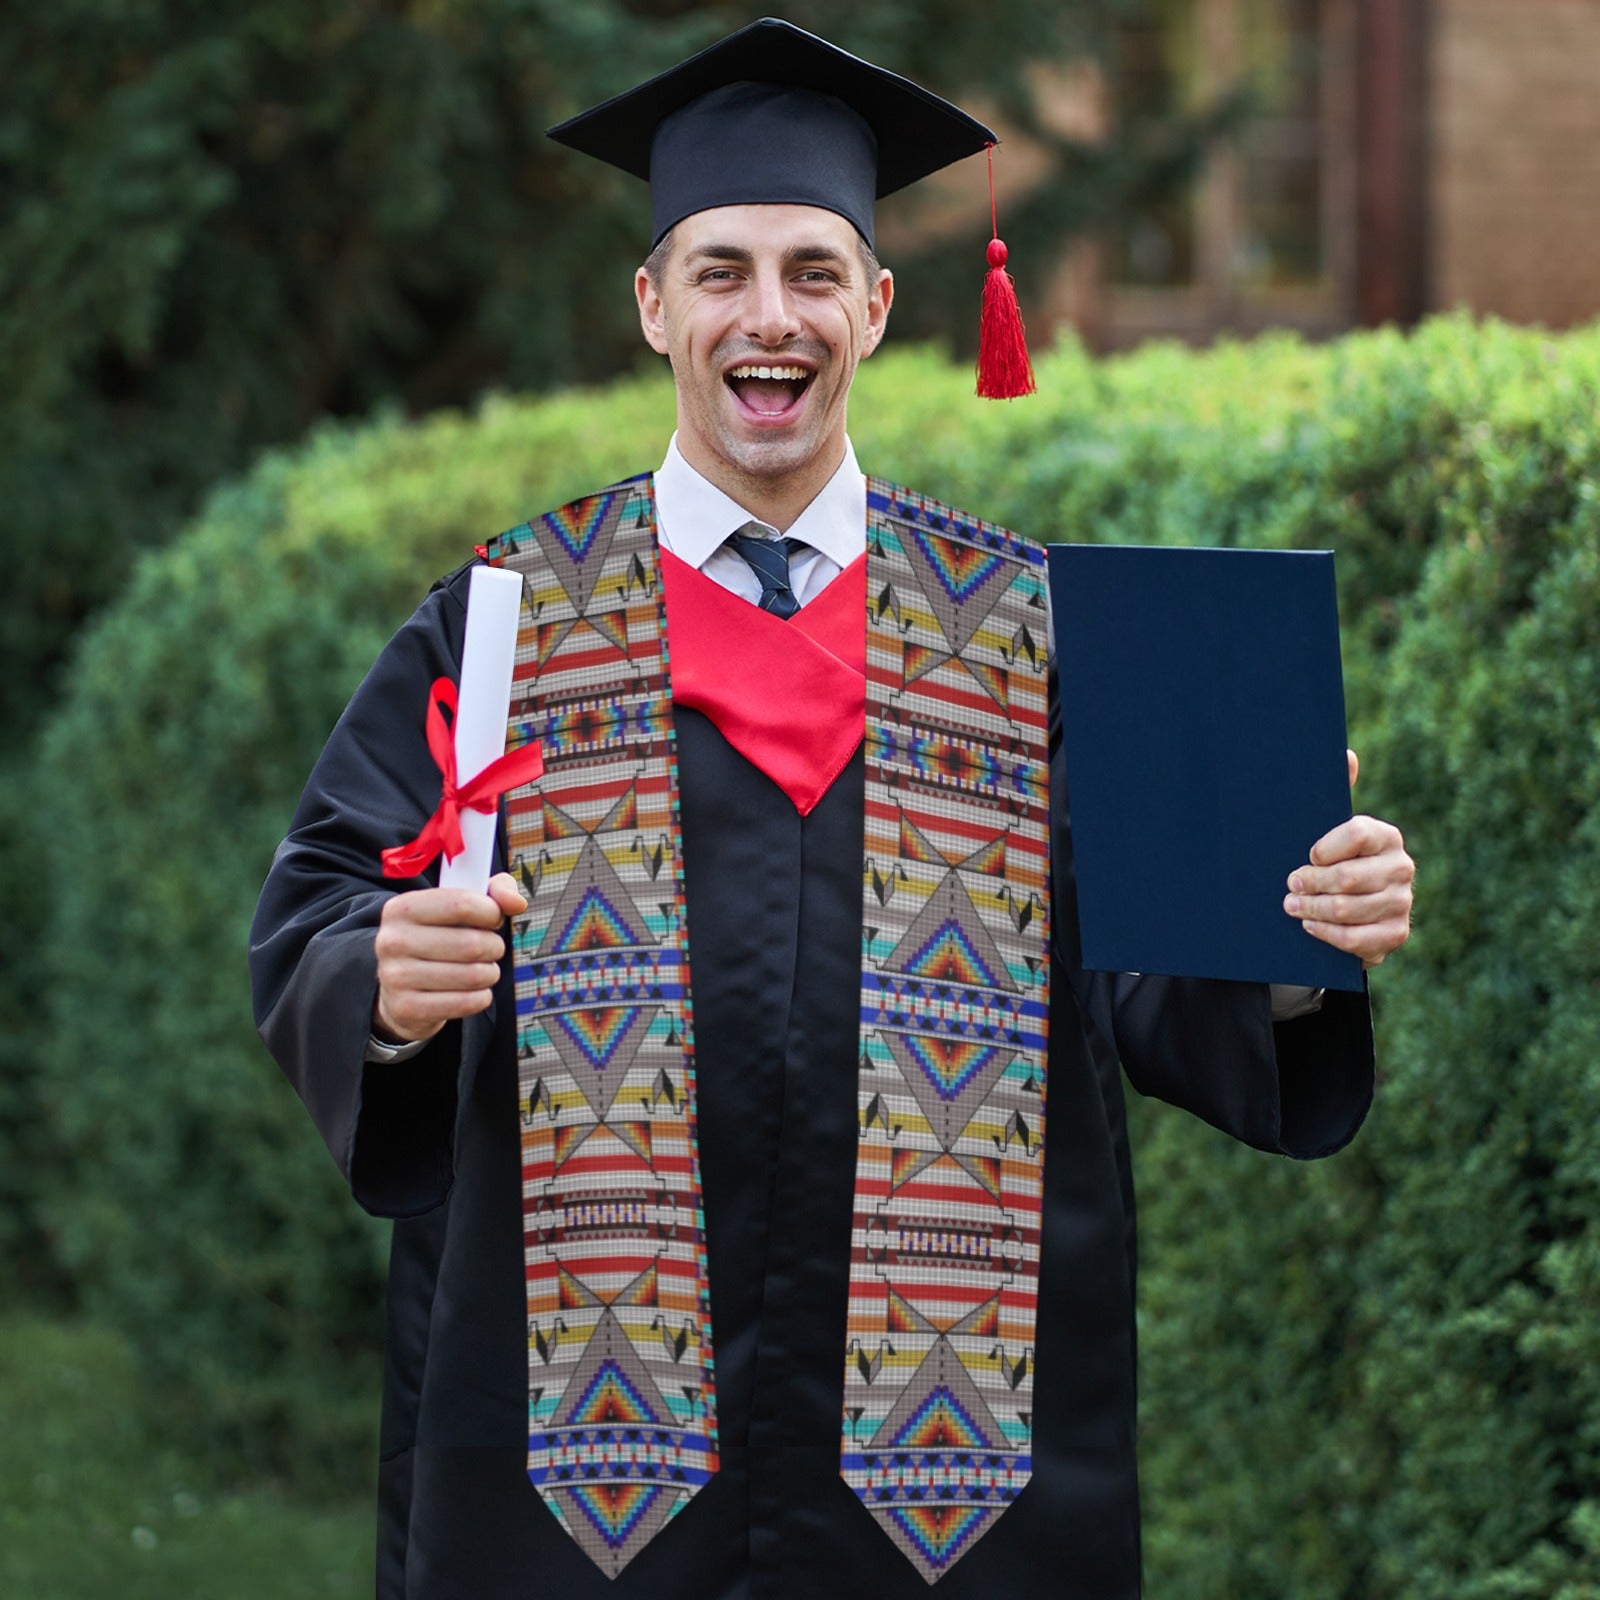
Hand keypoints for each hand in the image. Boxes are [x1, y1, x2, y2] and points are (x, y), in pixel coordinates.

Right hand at [372, 871, 527, 1043]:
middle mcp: (392, 940)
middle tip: (490, 949)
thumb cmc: (439, 938)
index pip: (461, 904)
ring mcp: (395, 976)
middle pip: (471, 944)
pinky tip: (474, 991)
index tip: (493, 919)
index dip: (491, 912)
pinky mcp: (405, 1008)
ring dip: (490, 973)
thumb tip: (517, 903)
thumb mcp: (461, 906)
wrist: (401, 988)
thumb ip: (494, 892)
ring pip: (473, 975)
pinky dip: (481, 997)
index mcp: (402, 907)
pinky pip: (465, 1003)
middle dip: (494, 947)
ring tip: (483, 970)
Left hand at [1283, 750, 1413, 967]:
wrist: (1350, 909)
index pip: (1356, 833)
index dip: (1325, 847)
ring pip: (1348, 909)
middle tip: (1289, 885)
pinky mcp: (1395, 934)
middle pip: (1348, 877)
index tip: (1306, 855)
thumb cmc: (1332, 860)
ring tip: (1291, 906)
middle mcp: (1401, 867)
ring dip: (1312, 909)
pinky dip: (1327, 933)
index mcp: (1386, 836)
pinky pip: (1356, 939)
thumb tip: (1347, 754)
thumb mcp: (1328, 828)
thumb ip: (1336, 792)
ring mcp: (1401, 903)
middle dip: (1310, 883)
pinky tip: (1310, 926)